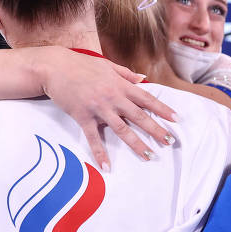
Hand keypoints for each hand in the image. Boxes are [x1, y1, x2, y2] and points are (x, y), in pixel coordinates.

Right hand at [39, 51, 178, 170]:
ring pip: (121, 129)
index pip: (147, 98)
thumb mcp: (107, 65)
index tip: (176, 119)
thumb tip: (143, 79)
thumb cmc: (81, 65)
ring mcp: (98, 108)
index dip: (162, 109)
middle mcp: (112, 97)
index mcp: (120, 85)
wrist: (55, 67)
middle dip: (156, 129)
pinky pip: (93, 138)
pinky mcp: (83, 117)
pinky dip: (100, 153)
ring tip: (148, 155)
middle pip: (139, 116)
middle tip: (169, 141)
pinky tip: (107, 166)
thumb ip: (126, 74)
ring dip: (136, 144)